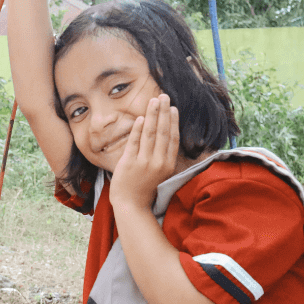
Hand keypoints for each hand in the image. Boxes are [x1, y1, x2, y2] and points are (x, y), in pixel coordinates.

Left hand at [110, 95, 179, 210]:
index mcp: (168, 165)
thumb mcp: (160, 174)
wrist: (131, 206)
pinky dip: (137, 128)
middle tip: (164, 96)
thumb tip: (164, 139)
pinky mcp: (130, 163)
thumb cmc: (145, 191)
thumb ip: (162, 158)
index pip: (173, 139)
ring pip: (150, 133)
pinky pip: (134, 141)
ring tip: (153, 101)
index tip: (173, 108)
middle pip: (163, 132)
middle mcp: (158, 162)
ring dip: (152, 115)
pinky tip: (139, 117)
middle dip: (164, 112)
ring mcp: (144, 162)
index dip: (173, 122)